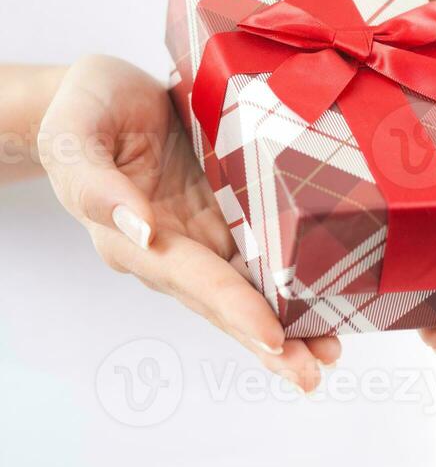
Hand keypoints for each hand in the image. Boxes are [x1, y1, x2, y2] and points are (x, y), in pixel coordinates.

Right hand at [38, 55, 339, 391]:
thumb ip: (95, 183)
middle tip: (312, 372)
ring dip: (290, 325)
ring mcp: (204, 235)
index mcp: (134, 238)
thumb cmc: (85, 110)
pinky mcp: (228, 215)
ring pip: (250, 289)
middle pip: (225, 303)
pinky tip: (328, 303)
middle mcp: (174, 248)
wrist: (105, 95)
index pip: (190, 278)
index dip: (231, 307)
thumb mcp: (74, 134)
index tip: (270, 335)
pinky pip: (263, 255)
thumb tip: (140, 229)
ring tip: (329, 353)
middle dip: (268, 342)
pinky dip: (294, 283)